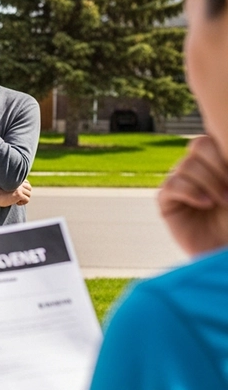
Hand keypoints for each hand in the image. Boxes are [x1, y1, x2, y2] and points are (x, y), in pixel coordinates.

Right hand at [0, 180, 31, 206]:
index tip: (17, 194)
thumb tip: (20, 192)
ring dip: (24, 198)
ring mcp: (19, 189)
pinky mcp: (19, 195)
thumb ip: (14, 186)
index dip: (23, 189)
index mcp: (16, 180)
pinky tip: (16, 203)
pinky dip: (23, 203)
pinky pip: (27, 199)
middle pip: (29, 188)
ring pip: (29, 194)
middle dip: (25, 194)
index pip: (26, 183)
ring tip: (16, 200)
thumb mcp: (7, 186)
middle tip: (18, 198)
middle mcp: (19, 183)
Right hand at [158, 135, 227, 255]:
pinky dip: (190, 191)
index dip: (224, 148)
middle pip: (199, 145)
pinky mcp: (167, 201)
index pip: (214, 138)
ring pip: (186, 165)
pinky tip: (206, 204)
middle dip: (218, 165)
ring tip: (224, 201)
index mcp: (218, 160)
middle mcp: (199, 168)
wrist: (225, 251)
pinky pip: (172, 185)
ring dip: (209, 182)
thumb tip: (219, 142)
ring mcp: (182, 183)